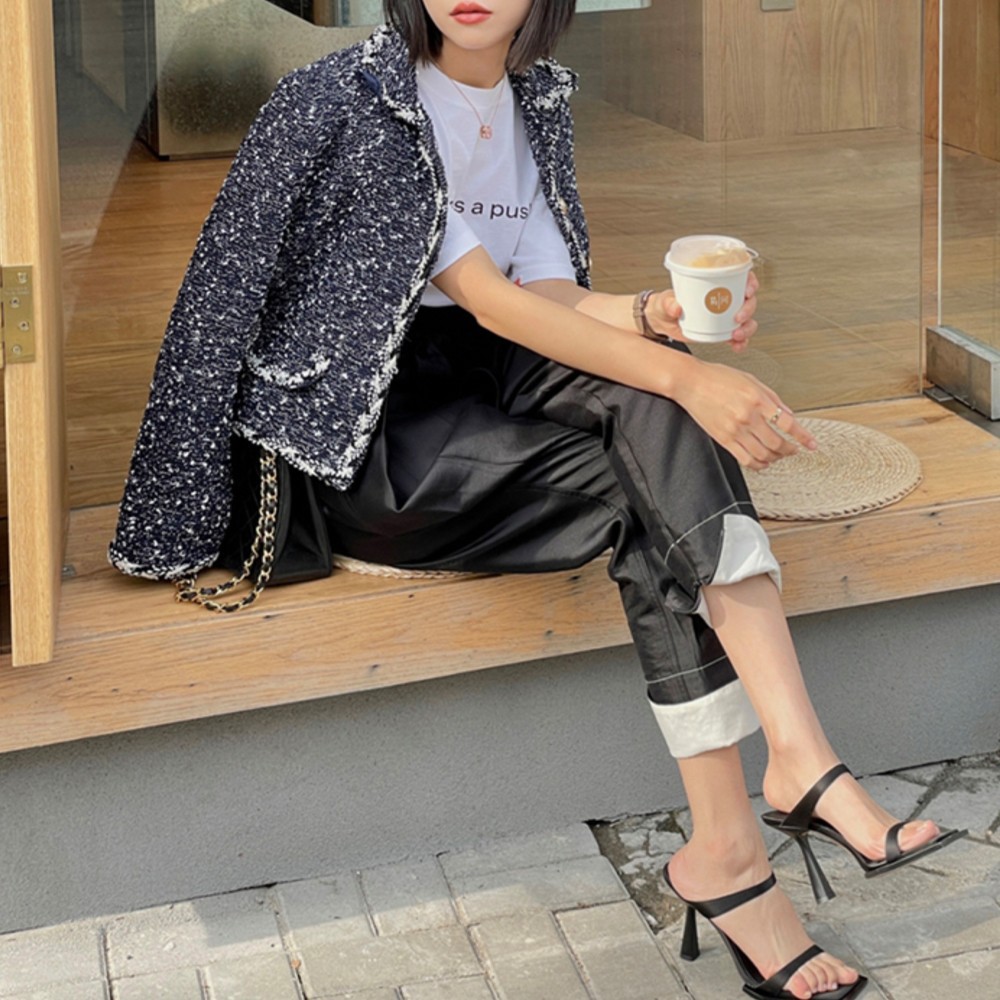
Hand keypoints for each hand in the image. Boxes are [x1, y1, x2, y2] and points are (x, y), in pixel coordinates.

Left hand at [646, 273, 758, 351]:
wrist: (662, 322)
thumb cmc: (666, 304)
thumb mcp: (664, 301)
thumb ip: (668, 302)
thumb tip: (676, 307)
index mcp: (716, 283)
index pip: (741, 277)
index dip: (750, 282)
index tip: (747, 291)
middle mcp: (726, 298)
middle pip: (748, 300)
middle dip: (748, 309)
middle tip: (737, 318)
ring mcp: (726, 315)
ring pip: (747, 320)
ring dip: (747, 328)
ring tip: (736, 335)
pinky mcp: (722, 331)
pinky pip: (738, 337)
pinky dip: (741, 342)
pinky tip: (737, 346)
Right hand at [672, 359, 816, 470]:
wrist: (691, 382)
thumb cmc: (717, 377)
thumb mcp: (751, 380)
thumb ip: (772, 398)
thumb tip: (788, 415)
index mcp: (758, 399)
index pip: (788, 423)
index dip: (803, 437)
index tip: (811, 444)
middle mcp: (748, 416)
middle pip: (777, 443)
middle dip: (790, 450)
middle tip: (794, 450)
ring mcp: (735, 430)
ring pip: (763, 454)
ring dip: (775, 458)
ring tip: (778, 456)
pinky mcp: (723, 439)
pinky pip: (745, 459)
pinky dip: (758, 464)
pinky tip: (762, 462)